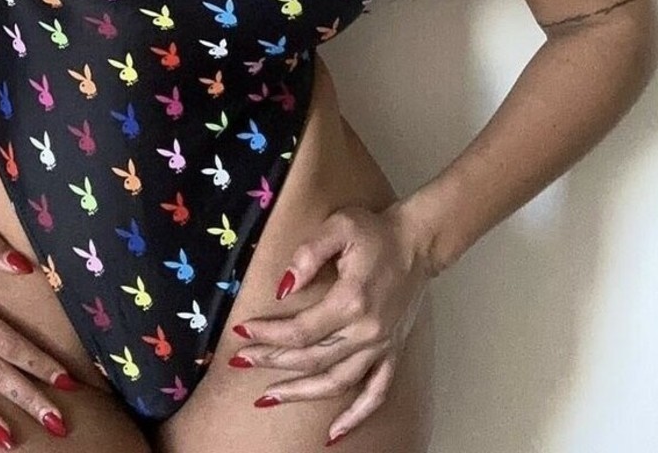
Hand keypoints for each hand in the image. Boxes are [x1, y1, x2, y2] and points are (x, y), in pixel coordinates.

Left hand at [229, 201, 434, 444]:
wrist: (417, 241)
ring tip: (268, 398)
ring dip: (301, 393)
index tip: (242, 332)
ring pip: (337, 382)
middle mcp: (367, 331)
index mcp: (351, 301)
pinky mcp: (392, 351)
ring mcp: (381, 345)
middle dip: (272, 362)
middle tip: (240, 362)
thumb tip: (283, 286)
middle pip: (312, 358)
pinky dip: (355, 417)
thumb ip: (308, 254)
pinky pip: (376, 393)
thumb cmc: (375, 231)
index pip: (300, 330)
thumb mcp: (338, 226)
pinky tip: (334, 434)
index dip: (268, 335)